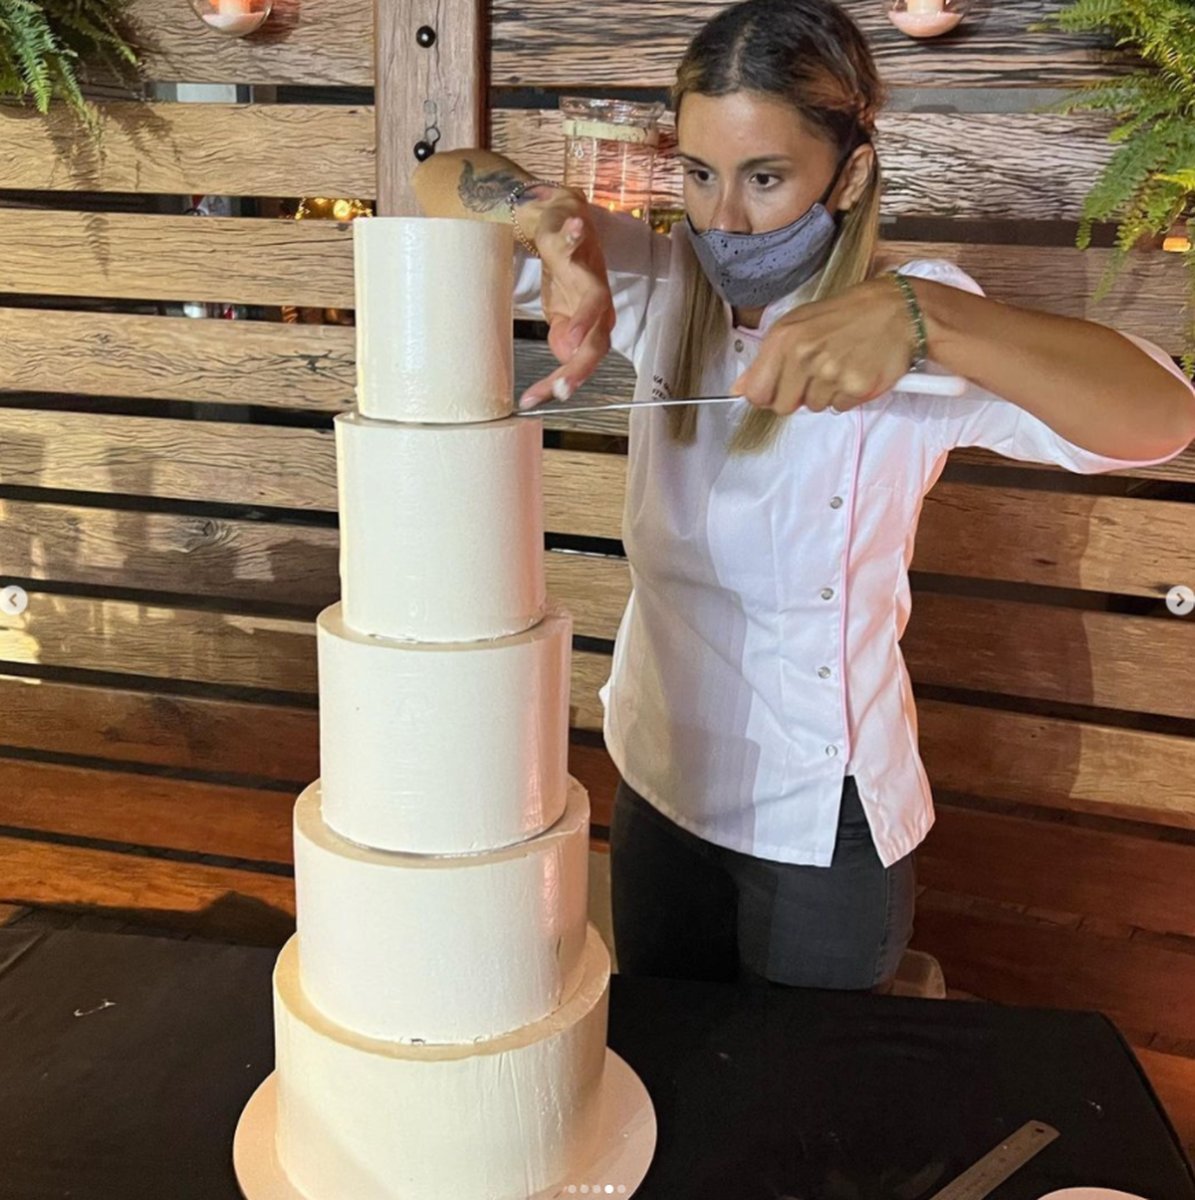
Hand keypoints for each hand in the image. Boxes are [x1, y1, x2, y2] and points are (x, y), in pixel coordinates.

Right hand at [518, 194, 615, 408]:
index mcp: (596, 324)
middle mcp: (599, 301)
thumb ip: (564, 340)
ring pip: (595, 297)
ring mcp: (587, 270)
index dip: (560, 383)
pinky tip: (574, 228)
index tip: (532, 401)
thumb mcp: (559, 314)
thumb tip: (566, 361)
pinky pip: (575, 238)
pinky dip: (574, 234)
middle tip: (561, 390)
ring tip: (574, 340)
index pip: (582, 363)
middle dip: (580, 368)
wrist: (561, 220)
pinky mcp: (573, 240)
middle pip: (596, 341)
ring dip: (585, 320)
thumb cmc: (564, 272)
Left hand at [732, 276, 917, 415]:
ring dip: (825, 392)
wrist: (897, 309)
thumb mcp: (799, 324)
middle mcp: (804, 356)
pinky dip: (847, 395)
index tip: (780, 386)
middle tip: (817, 372)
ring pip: (813, 406)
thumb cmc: (846, 314)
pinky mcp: (856, 387)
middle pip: (783, 406)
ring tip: (841, 364)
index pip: (757, 393)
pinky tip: (855, 370)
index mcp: (784, 338)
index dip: (768, 393)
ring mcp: (831, 373)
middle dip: (797, 395)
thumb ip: (768, 358)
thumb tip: (739, 388)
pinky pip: (840, 407)